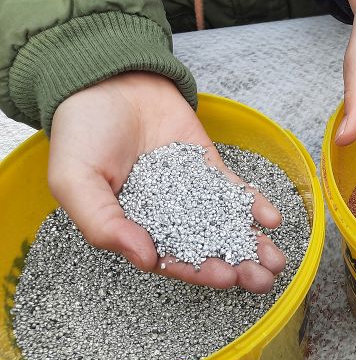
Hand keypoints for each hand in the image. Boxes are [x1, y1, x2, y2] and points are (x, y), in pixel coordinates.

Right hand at [49, 72, 285, 292]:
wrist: (108, 79)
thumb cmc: (81, 131)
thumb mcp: (75, 181)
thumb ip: (104, 223)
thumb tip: (145, 258)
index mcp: (129, 226)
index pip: (169, 258)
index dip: (198, 271)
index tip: (225, 278)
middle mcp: (163, 214)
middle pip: (204, 247)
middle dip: (236, 265)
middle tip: (262, 279)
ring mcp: (188, 190)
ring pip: (224, 223)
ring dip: (251, 243)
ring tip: (276, 261)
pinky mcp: (206, 165)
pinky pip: (232, 189)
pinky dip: (252, 204)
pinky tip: (271, 219)